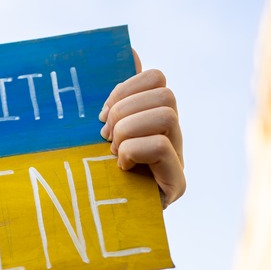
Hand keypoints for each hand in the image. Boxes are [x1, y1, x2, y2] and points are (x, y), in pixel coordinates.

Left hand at [98, 50, 184, 208]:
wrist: (95, 220)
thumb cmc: (91, 171)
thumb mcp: (96, 129)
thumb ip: (115, 94)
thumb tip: (130, 49)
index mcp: (154, 115)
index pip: (156, 78)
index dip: (125, 88)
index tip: (101, 114)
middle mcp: (173, 134)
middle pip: (165, 93)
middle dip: (125, 111)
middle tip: (105, 136)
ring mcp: (179, 158)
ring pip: (166, 115)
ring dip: (128, 131)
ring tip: (113, 153)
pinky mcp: (177, 183)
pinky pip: (161, 145)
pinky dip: (133, 151)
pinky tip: (122, 168)